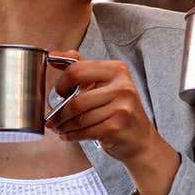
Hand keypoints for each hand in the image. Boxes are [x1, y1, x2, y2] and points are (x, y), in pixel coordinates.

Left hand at [45, 57, 161, 164]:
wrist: (140, 138)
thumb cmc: (119, 110)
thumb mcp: (103, 83)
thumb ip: (81, 66)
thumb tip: (55, 55)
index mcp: (116, 70)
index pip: (76, 70)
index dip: (61, 84)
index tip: (60, 94)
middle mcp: (122, 86)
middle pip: (76, 100)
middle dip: (59, 113)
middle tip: (53, 119)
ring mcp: (122, 107)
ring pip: (79, 118)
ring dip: (64, 126)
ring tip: (61, 128)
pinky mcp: (118, 127)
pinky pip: (85, 132)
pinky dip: (72, 136)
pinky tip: (70, 135)